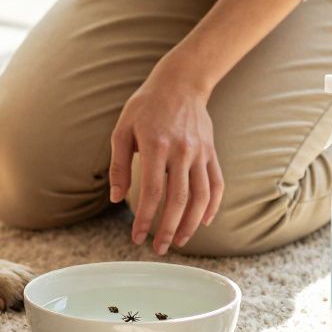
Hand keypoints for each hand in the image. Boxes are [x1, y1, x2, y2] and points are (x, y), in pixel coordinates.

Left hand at [108, 65, 223, 254]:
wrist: (181, 83)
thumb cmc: (146, 107)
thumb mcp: (122, 130)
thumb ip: (119, 165)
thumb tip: (115, 198)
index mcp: (156, 145)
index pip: (153, 191)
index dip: (145, 218)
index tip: (136, 237)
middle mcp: (182, 151)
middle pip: (178, 199)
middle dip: (168, 228)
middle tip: (159, 248)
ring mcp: (200, 152)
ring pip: (201, 196)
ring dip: (191, 223)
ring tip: (180, 241)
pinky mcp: (211, 153)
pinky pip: (216, 184)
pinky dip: (212, 205)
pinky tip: (203, 222)